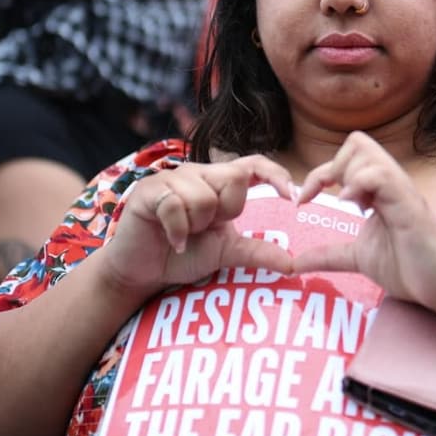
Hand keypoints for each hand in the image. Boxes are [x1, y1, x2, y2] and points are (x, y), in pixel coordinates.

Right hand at [100, 155, 295, 300]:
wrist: (143, 272)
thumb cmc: (184, 255)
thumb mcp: (227, 253)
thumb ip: (257, 252)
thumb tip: (293, 263)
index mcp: (219, 182)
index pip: (253, 163)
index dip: (275, 173)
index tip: (292, 196)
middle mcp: (198, 173)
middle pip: (233, 178)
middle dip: (225, 211)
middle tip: (205, 229)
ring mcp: (171, 178)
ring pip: (204, 197)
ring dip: (196, 225)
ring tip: (183, 233)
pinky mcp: (149, 191)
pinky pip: (175, 206)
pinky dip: (177, 231)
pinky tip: (172, 241)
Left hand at [295, 132, 435, 310]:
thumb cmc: (411, 269)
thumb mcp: (359, 259)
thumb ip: (330, 255)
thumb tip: (296, 263)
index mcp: (378, 191)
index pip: (346, 158)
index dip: (318, 175)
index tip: (303, 201)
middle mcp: (390, 184)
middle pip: (357, 143)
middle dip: (332, 167)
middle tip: (327, 200)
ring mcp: (401, 191)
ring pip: (368, 153)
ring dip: (347, 174)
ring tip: (347, 205)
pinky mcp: (409, 205)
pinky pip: (382, 176)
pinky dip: (361, 183)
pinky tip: (353, 204)